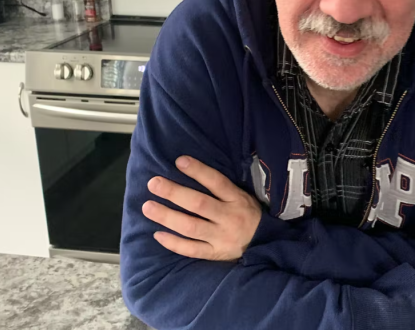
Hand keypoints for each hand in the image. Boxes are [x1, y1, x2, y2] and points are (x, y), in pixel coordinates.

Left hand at [142, 156, 261, 261]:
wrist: (266, 245)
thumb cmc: (249, 216)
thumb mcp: (244, 197)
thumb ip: (224, 189)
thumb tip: (194, 172)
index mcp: (238, 200)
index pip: (217, 182)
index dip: (198, 171)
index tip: (179, 161)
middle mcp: (229, 218)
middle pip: (199, 204)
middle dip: (174, 193)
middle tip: (153, 183)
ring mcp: (221, 238)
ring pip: (191, 227)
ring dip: (167, 217)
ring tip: (148, 207)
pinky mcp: (215, 254)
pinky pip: (192, 250)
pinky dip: (174, 243)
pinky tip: (157, 234)